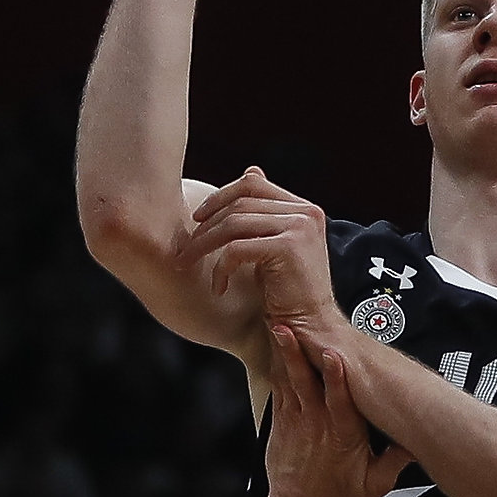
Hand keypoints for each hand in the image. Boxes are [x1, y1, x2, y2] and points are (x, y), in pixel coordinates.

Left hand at [186, 167, 339, 336]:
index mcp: (304, 209)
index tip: (197, 218)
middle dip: (205, 224)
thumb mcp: (274, 244)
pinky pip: (237, 248)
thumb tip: (251, 170)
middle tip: (186, 248)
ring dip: (204, 245)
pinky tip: (218, 287)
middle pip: (240, 202)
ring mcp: (299, 227)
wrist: (310, 326)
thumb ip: (264, 213)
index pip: (253, 184)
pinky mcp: (288, 247)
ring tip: (189, 263)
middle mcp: (305, 213)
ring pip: (233, 223)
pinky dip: (221, 269)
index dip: (220, 196)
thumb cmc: (288, 292)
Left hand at [260, 324, 409, 496]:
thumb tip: (418, 439)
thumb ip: (396, 458)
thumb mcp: (376, 483)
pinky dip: (277, 369)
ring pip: (289, 381)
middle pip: (306, 381)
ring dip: (283, 353)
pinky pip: (279, 390)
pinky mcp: (281, 424)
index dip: (338, 376)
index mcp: (343, 435)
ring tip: (279, 327)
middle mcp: (317, 423)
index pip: (341, 401)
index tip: (335, 353)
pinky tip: (274, 349)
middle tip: (289, 327)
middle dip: (297, 353)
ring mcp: (296, 422)